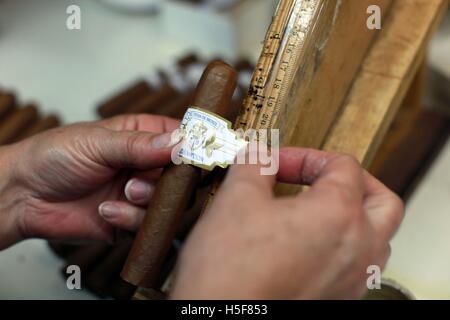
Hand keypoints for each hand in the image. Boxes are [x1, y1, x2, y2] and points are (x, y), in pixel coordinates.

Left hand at [0, 114, 179, 248]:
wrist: (22, 196)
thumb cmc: (53, 157)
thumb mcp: (97, 142)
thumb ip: (140, 145)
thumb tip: (180, 142)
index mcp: (142, 137)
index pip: (181, 138)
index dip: (193, 146)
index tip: (196, 155)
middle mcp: (144, 165)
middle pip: (183, 174)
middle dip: (172, 179)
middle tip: (153, 177)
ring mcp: (139, 193)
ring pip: (168, 201)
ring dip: (148, 199)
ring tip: (125, 191)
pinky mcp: (129, 220)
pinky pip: (146, 224)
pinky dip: (130, 218)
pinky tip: (107, 210)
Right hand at [170, 148, 403, 299]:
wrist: (221, 319)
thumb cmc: (231, 272)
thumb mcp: (237, 198)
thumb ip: (255, 164)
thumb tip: (259, 155)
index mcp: (339, 214)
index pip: (342, 166)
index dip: (306, 156)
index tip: (278, 164)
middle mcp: (358, 249)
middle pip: (383, 201)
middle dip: (356, 181)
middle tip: (327, 177)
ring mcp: (352, 280)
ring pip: (377, 237)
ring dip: (354, 215)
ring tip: (321, 209)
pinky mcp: (338, 299)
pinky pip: (358, 266)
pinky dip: (343, 246)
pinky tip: (311, 245)